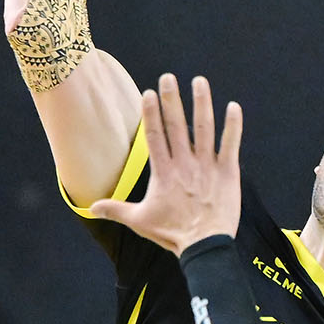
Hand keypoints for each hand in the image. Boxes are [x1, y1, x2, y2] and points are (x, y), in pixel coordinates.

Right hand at [89, 73, 241, 253]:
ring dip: (202, 103)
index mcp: (163, 172)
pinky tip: (233, 106)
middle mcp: (184, 163)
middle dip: (172, 99)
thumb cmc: (172, 234)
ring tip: (199, 81)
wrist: (205, 246)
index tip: (149, 92)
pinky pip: (231, 144)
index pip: (154, 136)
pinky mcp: (228, 172)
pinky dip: (234, 125)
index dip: (151, 113)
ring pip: (204, 128)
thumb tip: (90, 209)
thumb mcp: (139, 221)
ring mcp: (207, 166)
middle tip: (168, 77)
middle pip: (176, 125)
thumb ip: (115, 210)